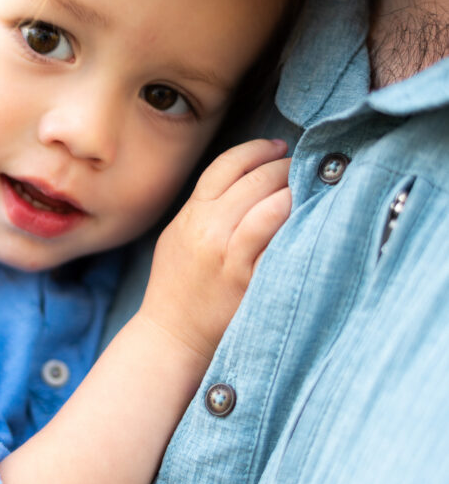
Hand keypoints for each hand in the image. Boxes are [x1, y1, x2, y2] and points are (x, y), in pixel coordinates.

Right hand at [139, 138, 290, 369]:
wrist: (172, 334)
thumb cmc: (178, 285)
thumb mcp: (180, 234)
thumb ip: (206, 205)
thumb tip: (247, 178)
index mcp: (192, 214)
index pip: (228, 164)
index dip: (259, 150)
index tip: (279, 148)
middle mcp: (210, 230)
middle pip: (255, 180)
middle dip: (285, 168)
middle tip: (304, 168)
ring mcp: (230, 256)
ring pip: (271, 207)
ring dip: (295, 193)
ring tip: (311, 191)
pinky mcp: (249, 282)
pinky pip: (279, 244)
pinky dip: (297, 227)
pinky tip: (309, 223)